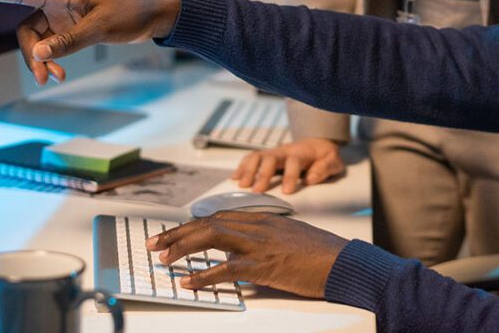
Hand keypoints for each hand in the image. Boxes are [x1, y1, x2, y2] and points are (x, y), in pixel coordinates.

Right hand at [0, 0, 179, 84]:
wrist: (154, 14)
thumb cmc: (131, 11)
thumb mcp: (100, 27)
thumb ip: (68, 41)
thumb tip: (37, 54)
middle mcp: (59, 4)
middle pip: (27, 29)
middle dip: (30, 54)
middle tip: (42, 78)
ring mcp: (65, 18)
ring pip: (38, 41)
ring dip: (42, 61)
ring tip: (53, 79)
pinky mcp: (74, 29)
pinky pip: (53, 46)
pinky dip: (54, 60)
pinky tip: (60, 74)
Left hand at [146, 211, 347, 297]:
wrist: (343, 261)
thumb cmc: (320, 254)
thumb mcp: (288, 239)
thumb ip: (263, 242)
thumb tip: (238, 256)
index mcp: (263, 219)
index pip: (218, 217)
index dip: (192, 226)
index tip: (172, 234)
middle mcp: (258, 226)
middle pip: (209, 223)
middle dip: (178, 233)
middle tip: (155, 243)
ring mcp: (260, 244)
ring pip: (212, 237)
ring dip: (183, 247)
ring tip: (163, 257)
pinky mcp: (264, 265)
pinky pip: (226, 268)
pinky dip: (204, 274)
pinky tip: (188, 280)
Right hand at [232, 138, 345, 193]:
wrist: (317, 143)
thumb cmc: (324, 156)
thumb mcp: (333, 161)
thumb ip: (324, 168)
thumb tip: (310, 179)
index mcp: (302, 153)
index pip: (294, 162)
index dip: (290, 176)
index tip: (287, 192)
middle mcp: (284, 150)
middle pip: (270, 157)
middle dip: (262, 173)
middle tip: (257, 191)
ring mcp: (274, 152)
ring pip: (257, 156)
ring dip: (248, 169)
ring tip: (241, 185)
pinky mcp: (267, 156)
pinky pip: (251, 158)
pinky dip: (241, 167)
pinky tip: (234, 178)